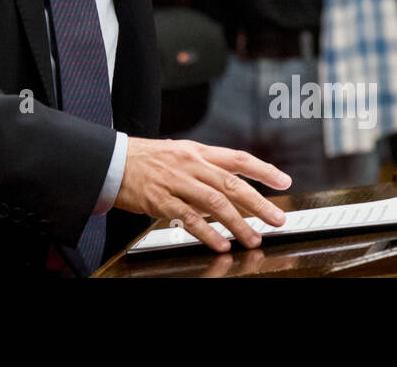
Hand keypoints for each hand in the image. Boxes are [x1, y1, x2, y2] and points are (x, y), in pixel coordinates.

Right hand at [114, 136, 289, 250]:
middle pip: (232, 184)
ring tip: (252, 239)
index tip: (284, 181)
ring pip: (215, 203)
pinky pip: (189, 218)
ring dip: (238, 223)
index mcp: (198, 151)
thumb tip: (233, 185)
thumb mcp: (179, 153)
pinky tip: (220, 244)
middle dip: (259, 204)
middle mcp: (190, 164)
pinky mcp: (160, 200)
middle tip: (277, 219)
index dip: (263, 169)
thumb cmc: (146, 159)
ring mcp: (176, 182)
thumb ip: (205, 167)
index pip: (238, 158)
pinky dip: (208, 233)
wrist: (112, 161)